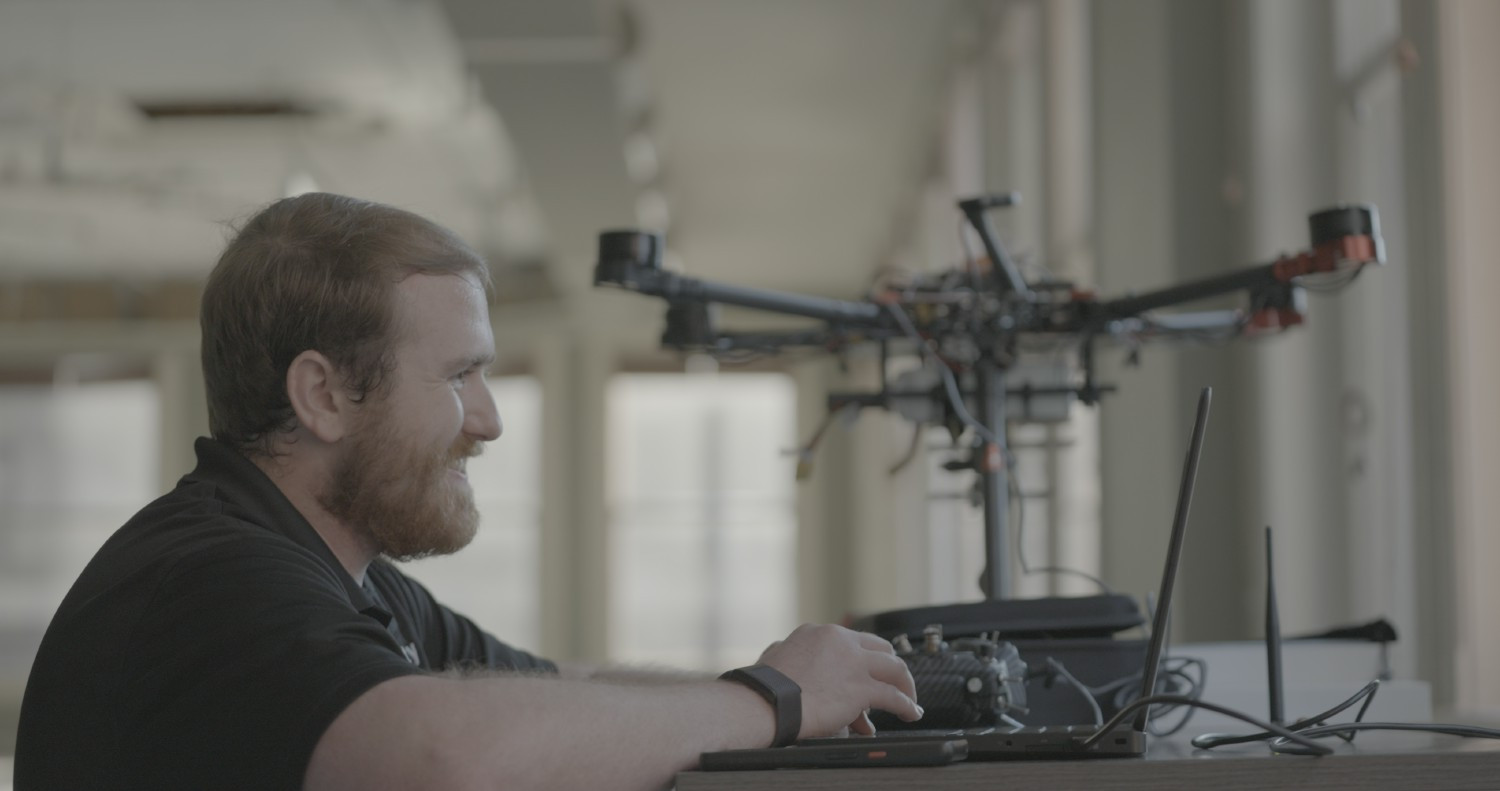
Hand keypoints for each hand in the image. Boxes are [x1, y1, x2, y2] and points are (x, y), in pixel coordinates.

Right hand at [756, 623, 921, 738]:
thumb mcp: (774, 655)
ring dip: (905, 686)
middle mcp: (841, 641)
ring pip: (895, 669)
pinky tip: (911, 714)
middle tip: (894, 684)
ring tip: (910, 701)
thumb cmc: (765, 686)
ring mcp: (854, 663)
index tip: (865, 677)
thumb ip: (783, 650)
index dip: (862, 662)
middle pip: (880, 649)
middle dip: (889, 668)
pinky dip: (907, 706)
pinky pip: (894, 696)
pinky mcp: (861, 687)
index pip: (853, 642)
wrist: (768, 702)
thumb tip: (780, 650)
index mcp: (820, 632)